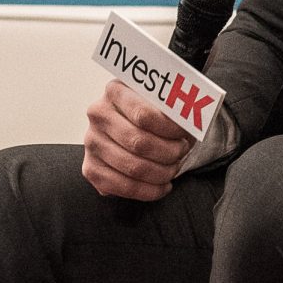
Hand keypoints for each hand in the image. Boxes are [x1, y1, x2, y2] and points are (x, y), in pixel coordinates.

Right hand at [81, 80, 192, 199]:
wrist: (130, 125)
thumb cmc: (153, 113)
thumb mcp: (163, 101)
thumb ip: (176, 106)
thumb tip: (192, 117)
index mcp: (115, 91)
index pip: (144, 115)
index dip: (170, 129)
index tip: (185, 134)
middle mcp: (98, 115)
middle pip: (139, 143)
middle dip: (169, 152)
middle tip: (182, 152)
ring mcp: (92, 142)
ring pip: (134, 167)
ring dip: (162, 173)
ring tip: (174, 168)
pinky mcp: (91, 168)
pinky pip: (123, 187)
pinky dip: (149, 191)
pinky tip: (163, 186)